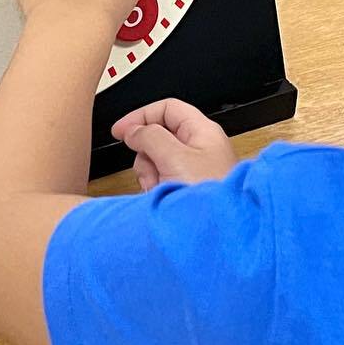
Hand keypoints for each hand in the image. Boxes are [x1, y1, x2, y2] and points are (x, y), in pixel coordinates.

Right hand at [111, 99, 238, 189]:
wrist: (222, 235)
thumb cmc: (211, 195)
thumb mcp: (175, 158)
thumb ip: (151, 137)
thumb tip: (134, 131)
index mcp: (202, 131)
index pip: (167, 109)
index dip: (142, 115)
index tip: (121, 130)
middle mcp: (199, 148)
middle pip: (158, 136)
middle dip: (146, 153)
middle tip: (150, 168)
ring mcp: (193, 170)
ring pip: (156, 160)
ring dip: (150, 174)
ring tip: (160, 188)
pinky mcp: (187, 189)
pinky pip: (161, 180)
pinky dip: (155, 188)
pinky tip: (161, 198)